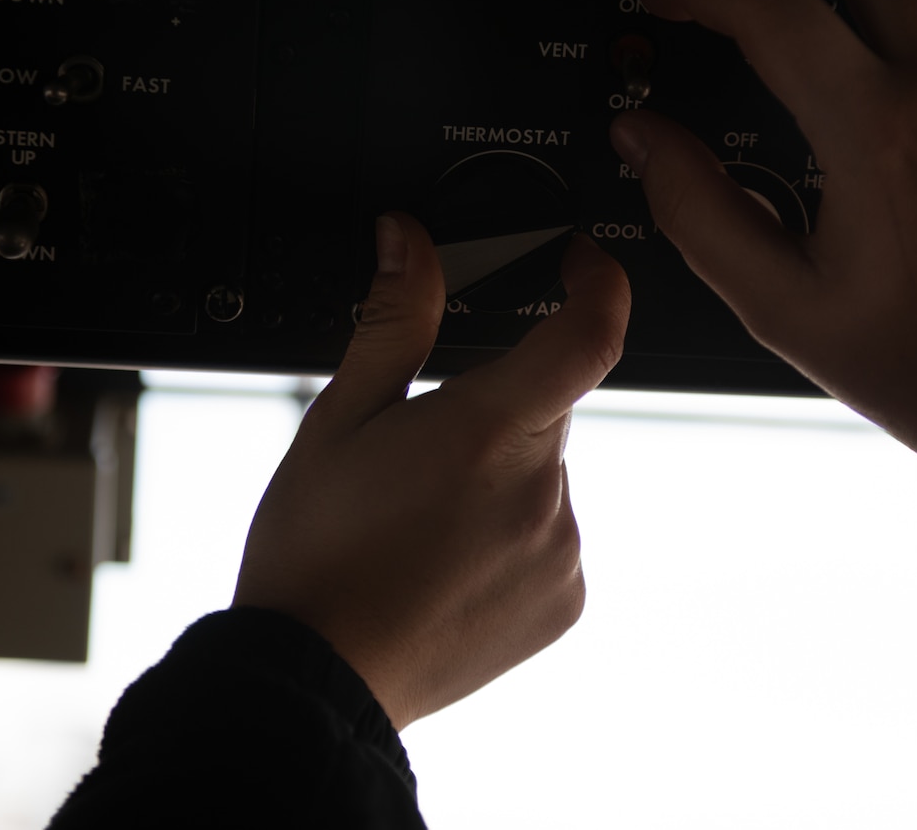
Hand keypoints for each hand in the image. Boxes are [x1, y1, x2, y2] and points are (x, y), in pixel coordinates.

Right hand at [232, 214, 629, 728]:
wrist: (318, 675)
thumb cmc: (316, 552)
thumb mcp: (340, 420)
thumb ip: (394, 320)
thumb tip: (407, 241)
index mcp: (490, 432)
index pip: (591, 335)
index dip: (600, 285)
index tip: (582, 267)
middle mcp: (542, 491)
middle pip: (547, 410)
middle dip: (498, 409)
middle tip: (424, 451)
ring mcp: (560, 551)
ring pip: (546, 476)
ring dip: (502, 477)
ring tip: (424, 522)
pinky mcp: (565, 600)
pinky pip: (552, 538)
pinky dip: (513, 534)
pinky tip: (449, 562)